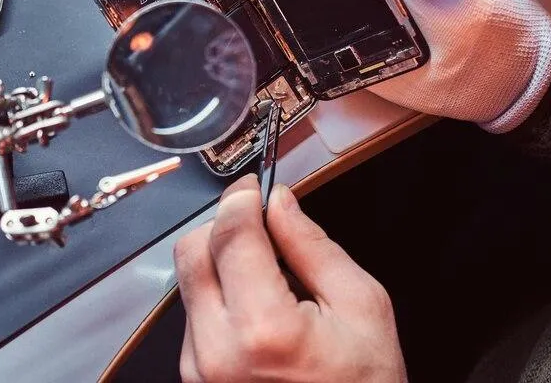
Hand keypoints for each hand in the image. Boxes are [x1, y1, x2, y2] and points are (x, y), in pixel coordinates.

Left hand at [174, 175, 406, 382]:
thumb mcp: (362, 307)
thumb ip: (312, 247)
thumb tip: (280, 201)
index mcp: (264, 330)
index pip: (230, 236)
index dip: (239, 200)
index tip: (252, 187)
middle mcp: (217, 352)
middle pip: (192, 253)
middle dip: (222, 226)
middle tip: (259, 224)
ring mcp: (200, 370)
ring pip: (189, 282)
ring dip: (221, 264)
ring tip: (270, 282)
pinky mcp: (194, 378)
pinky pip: (193, 314)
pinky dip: (219, 297)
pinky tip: (257, 311)